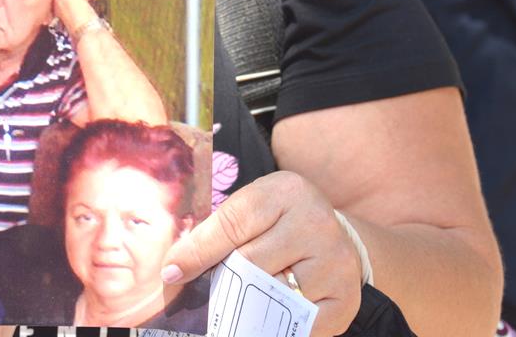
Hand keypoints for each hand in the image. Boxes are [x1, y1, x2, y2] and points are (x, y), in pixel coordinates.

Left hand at [161, 171, 361, 336]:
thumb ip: (216, 232)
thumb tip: (173, 270)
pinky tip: (268, 316)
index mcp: (285, 191)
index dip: (197, 252)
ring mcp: (335, 262)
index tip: (171, 273)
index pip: (231, 224)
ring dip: (247, 306)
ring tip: (234, 306)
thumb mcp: (251, 211)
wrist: (335, 237)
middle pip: (250, 264)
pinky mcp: (345, 298)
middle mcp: (315, 222)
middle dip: (221, 282)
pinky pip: (299, 325)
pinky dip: (277, 326)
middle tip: (203, 295)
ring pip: (272, 296)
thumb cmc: (279, 223)